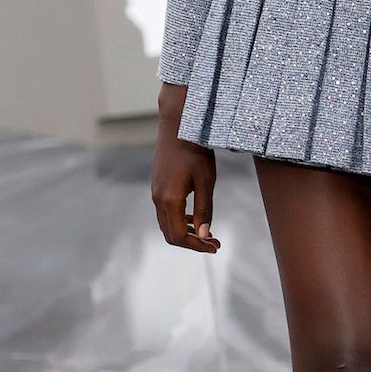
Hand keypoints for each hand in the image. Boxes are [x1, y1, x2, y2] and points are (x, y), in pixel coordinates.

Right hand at [151, 84, 219, 252]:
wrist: (179, 124)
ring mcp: (155, 191)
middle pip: (170, 234)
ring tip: (206, 231)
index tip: (215, 246)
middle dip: (192, 242)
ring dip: (185, 231)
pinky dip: (178, 220)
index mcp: (169, 200)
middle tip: (213, 242)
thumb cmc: (196, 151)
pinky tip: (193, 215)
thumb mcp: (206, 182)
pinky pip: (164, 211)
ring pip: (166, 223)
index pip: (179, 236)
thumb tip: (205, 235)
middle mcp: (157, 198)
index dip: (197, 246)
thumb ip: (204, 210)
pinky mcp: (157, 184)